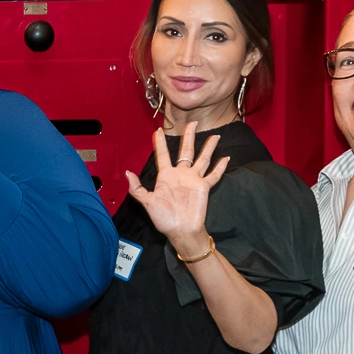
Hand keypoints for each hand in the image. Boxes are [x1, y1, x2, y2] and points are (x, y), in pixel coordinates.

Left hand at [127, 124, 228, 242]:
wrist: (180, 230)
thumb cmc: (164, 218)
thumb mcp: (147, 202)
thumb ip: (137, 188)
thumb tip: (127, 173)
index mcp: (166, 176)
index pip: (163, 154)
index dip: (160, 142)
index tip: (158, 130)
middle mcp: (181, 174)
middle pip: (186, 150)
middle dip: (189, 136)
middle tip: (192, 123)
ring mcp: (193, 179)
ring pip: (203, 158)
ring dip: (209, 147)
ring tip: (215, 135)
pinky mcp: (204, 187)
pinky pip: (214, 175)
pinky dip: (220, 167)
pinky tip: (226, 157)